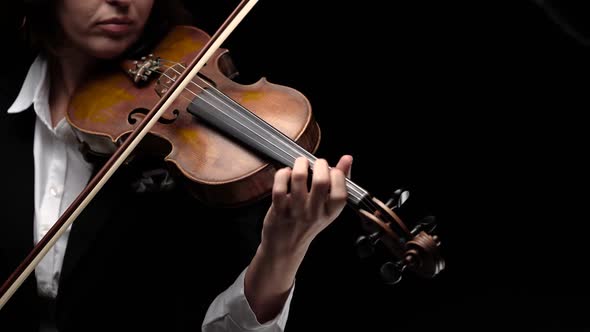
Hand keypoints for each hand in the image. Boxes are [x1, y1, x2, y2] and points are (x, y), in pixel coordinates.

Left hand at [244, 155, 351, 321]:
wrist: (285, 246)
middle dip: (319, 164)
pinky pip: (280, 186)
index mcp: (331, 212)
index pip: (341, 191)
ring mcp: (296, 211)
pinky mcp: (279, 209)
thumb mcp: (328, 207)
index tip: (332, 170)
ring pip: (299, 179)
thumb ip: (340, 182)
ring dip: (300, 164)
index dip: (337, 174)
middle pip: (321, 181)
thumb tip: (348, 158)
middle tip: (316, 164)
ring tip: (300, 164)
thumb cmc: (308, 223)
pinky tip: (286, 174)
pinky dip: (282, 174)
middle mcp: (315, 213)